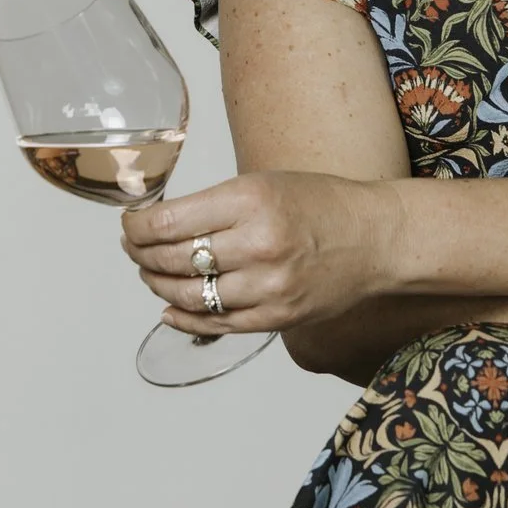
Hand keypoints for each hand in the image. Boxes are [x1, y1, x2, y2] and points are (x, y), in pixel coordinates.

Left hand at [121, 172, 394, 335]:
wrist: (377, 239)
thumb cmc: (324, 205)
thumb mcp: (266, 184)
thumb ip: (215, 205)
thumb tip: (157, 224)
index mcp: (252, 200)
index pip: (166, 223)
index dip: (135, 227)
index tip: (130, 224)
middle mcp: (258, 244)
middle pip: (171, 259)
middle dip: (141, 254)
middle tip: (135, 248)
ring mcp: (267, 286)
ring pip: (186, 296)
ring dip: (158, 286)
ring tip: (152, 274)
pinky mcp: (275, 317)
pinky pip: (214, 323)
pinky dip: (183, 318)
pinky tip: (170, 309)